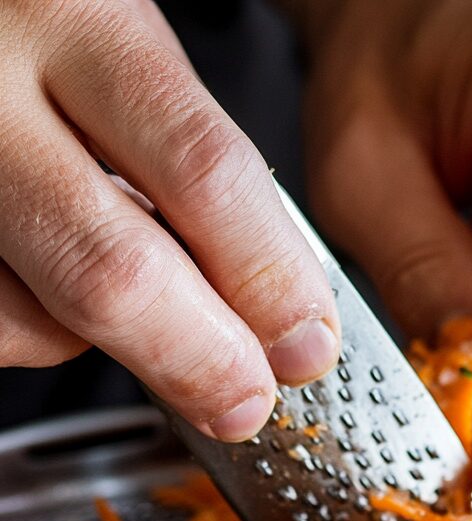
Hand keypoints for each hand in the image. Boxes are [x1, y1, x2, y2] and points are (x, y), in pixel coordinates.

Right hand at [0, 0, 339, 440]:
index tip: (308, 346)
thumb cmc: (44, 27)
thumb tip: (283, 308)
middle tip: (246, 401)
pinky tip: (58, 289)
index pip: (204, 174)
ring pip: (32, 323)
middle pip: (114, 275)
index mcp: (81, 23)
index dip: (269, 280)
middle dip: (201, 361)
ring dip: (112, 346)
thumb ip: (198, 165)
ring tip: (140, 309)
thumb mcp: (133, 56)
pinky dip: (43, 334)